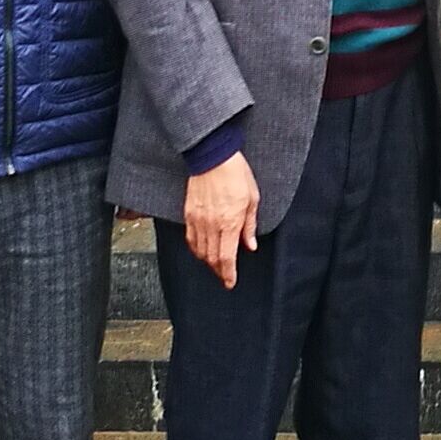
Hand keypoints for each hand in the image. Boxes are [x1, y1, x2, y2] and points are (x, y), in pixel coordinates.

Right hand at [184, 153, 260, 287]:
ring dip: (208, 261)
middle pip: (212, 258)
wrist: (213, 157)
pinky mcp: (188, 214)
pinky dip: (196, 248)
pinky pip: (190, 239)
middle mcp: (212, 225)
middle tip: (224, 276)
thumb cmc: (236, 174)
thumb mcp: (252, 199)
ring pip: (200, 251)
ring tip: (215, 265)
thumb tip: (250, 245)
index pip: (227, 258)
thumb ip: (250, 226)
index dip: (228, 274)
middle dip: (218, 271)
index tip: (230, 282)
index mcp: (230, 223)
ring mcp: (198, 220)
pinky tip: (201, 249)